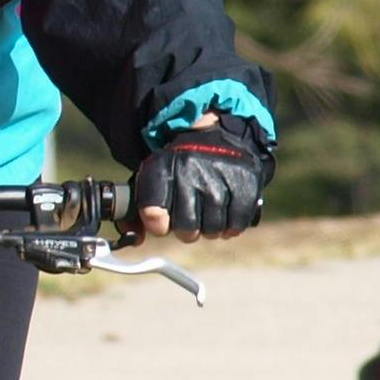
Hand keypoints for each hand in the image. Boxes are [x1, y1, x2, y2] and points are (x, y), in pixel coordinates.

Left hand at [132, 116, 268, 241]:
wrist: (217, 140)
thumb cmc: (179, 170)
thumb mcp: (153, 180)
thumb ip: (136, 213)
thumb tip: (134, 239)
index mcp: (161, 168)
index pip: (153, 211)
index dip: (158, 225)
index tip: (162, 223)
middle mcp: (190, 171)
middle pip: (186, 228)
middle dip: (186, 230)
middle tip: (188, 220)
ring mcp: (219, 178)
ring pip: (212, 230)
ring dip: (209, 229)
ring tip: (207, 213)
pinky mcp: (244, 183)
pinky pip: (236, 224)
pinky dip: (230, 226)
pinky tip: (225, 213)